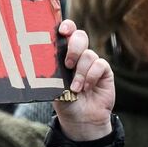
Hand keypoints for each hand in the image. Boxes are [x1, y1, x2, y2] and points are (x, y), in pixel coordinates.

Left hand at [52, 19, 114, 142]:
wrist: (81, 120)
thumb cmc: (65, 102)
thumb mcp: (54, 87)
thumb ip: (52, 72)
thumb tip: (43, 61)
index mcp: (63, 55)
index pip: (66, 33)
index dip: (66, 27)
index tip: (62, 31)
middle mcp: (78, 56)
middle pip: (80, 36)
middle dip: (74, 47)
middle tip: (68, 64)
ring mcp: (92, 62)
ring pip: (89, 54)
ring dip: (81, 73)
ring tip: (76, 88)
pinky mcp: (104, 71)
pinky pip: (99, 65)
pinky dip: (92, 76)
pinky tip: (87, 88)